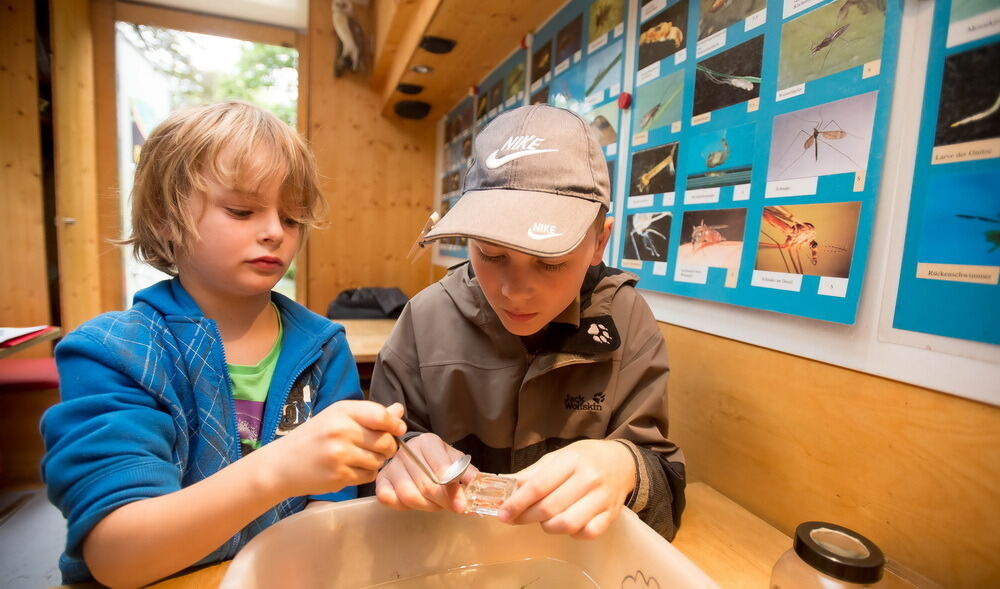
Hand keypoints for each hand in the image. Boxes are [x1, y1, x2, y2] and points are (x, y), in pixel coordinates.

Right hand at [257, 400, 405, 497]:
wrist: (282, 465)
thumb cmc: (314, 438)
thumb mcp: (338, 417)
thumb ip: (370, 414)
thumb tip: (399, 410)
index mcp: (342, 411)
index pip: (381, 415)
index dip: (394, 424)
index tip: (398, 429)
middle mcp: (341, 431)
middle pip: (385, 441)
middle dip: (388, 447)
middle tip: (379, 448)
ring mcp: (339, 454)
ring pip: (379, 460)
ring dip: (376, 461)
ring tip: (360, 458)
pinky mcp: (339, 475)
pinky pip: (369, 476)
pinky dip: (366, 474)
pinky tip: (351, 469)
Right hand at [375, 433, 478, 512]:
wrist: (413, 455)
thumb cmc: (437, 459)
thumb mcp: (454, 459)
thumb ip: (466, 471)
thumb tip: (476, 481)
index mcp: (428, 442)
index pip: (441, 469)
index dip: (452, 490)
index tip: (462, 505)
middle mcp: (407, 451)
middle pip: (426, 485)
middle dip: (443, 501)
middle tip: (455, 508)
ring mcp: (392, 465)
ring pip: (409, 495)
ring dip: (426, 506)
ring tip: (436, 503)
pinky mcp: (381, 480)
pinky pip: (389, 499)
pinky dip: (404, 506)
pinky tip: (416, 502)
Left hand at [498, 440, 634, 538]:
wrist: (622, 462)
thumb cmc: (584, 458)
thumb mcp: (557, 456)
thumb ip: (532, 473)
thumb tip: (506, 488)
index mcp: (571, 461)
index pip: (538, 486)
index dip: (517, 502)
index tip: (503, 513)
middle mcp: (589, 479)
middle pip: (550, 507)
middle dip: (526, 517)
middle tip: (516, 518)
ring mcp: (602, 499)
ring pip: (567, 524)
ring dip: (548, 526)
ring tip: (544, 519)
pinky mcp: (611, 515)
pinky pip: (586, 533)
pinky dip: (572, 534)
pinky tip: (566, 524)